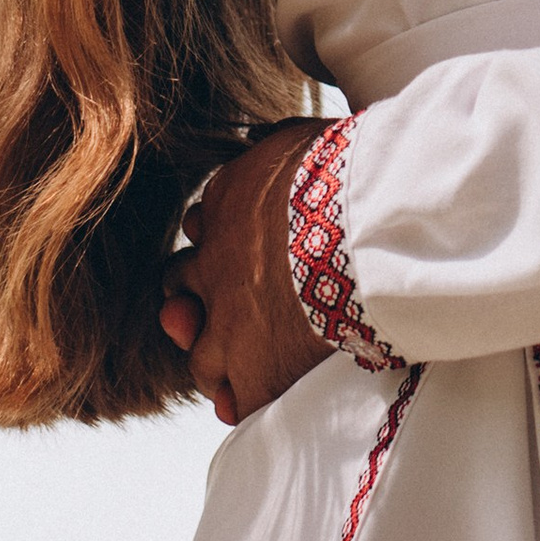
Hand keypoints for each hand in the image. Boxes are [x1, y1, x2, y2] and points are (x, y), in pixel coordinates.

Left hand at [160, 124, 331, 426]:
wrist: (359, 230)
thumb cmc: (346, 176)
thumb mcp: (301, 139)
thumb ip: (276, 144)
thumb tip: (263, 137)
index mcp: (224, 204)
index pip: (201, 227)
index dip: (215, 241)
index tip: (238, 249)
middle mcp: (210, 267)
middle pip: (181, 289)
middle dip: (196, 300)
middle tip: (227, 310)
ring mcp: (226, 327)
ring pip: (199, 357)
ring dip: (216, 360)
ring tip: (239, 366)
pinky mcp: (255, 374)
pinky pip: (236, 402)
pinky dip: (242, 403)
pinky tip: (252, 403)